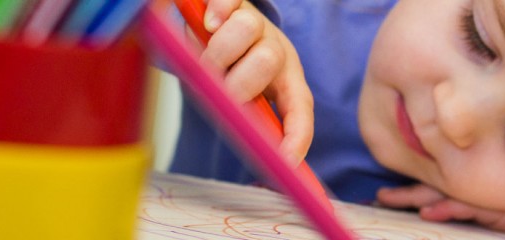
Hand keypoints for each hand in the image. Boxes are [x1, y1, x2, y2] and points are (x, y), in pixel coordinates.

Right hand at [197, 0, 313, 161]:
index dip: (296, 135)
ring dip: (218, 50)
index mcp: (286, 82)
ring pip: (247, 28)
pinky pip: (229, 0)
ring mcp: (257, 24)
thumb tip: (263, 159)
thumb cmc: (230, 74)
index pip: (300, 110)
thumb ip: (246, 122)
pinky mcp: (235, 3)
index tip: (285, 159)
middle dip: (237, 81)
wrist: (215, 31)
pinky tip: (208, 23)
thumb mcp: (241, 101)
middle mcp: (275, 50)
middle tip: (217, 88)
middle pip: (267, 60)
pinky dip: (218, 11)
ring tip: (204, 59)